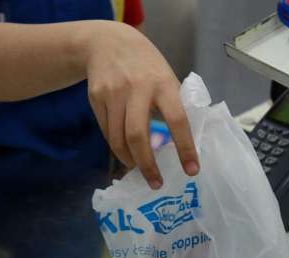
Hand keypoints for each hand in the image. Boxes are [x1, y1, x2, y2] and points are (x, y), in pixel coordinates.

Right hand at [85, 22, 198, 188]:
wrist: (107, 43)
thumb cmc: (146, 65)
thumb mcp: (166, 76)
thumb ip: (175, 104)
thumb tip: (188, 142)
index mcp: (163, 83)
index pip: (177, 120)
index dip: (185, 148)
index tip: (192, 170)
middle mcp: (136, 88)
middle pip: (137, 135)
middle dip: (147, 165)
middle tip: (156, 183)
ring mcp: (113, 93)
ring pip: (118, 139)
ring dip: (130, 160)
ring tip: (139, 170)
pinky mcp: (96, 99)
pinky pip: (107, 132)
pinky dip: (117, 148)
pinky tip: (126, 153)